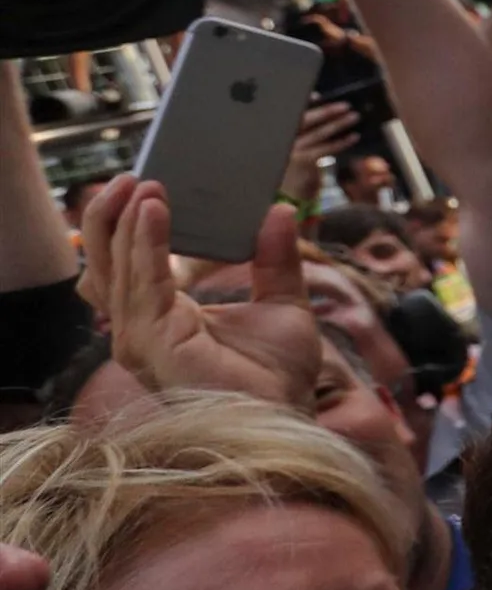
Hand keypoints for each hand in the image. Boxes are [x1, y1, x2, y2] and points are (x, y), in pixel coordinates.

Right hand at [75, 179, 316, 408]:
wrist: (286, 413)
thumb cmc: (278, 375)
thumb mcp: (283, 303)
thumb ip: (276, 260)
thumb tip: (280, 213)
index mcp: (164, 318)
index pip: (129, 266)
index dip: (128, 226)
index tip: (144, 186)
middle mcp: (142, 328)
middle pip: (107, 263)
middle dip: (113, 216)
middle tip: (133, 175)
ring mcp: (142, 337)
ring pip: (117, 267)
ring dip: (126, 220)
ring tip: (143, 182)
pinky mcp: (153, 341)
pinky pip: (143, 282)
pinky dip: (146, 242)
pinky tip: (154, 210)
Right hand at [278, 99, 361, 212]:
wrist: (283, 200)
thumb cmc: (289, 174)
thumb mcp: (290, 153)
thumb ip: (300, 136)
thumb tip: (320, 115)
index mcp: (276, 136)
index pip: (291, 115)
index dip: (304, 104)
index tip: (318, 96)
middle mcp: (281, 141)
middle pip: (305, 120)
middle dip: (326, 111)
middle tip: (344, 105)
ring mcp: (293, 151)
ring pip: (319, 133)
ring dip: (338, 123)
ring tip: (354, 116)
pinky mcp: (306, 162)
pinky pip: (327, 148)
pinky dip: (341, 142)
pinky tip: (354, 137)